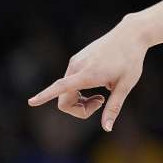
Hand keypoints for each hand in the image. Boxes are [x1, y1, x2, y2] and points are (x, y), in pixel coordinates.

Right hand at [27, 17, 148, 130]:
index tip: (31, 102)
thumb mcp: (125, 85)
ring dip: (80, 99)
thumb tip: (107, 129)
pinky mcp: (76, 59)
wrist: (131, 34)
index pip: (60, 87)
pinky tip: (99, 82)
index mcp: (88, 74)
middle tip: (102, 102)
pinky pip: (70, 81)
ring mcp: (75, 61)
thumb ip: (113, 107)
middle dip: (80, 108)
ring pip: (66, 90)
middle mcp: (76, 66)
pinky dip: (80, 89)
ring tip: (102, 95)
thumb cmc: (131, 60)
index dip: (45, 95)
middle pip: (64, 98)